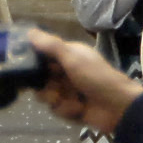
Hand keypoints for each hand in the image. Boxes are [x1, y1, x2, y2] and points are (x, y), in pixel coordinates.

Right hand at [23, 29, 138, 134]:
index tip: (24, 67)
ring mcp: (68, 91)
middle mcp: (66, 72)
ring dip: (55, 99)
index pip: (43, 55)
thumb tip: (29, 31)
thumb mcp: (73, 58)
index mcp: (68, 56)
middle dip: (43, 85)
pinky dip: (66, 110)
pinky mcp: (70, 108)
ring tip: (68, 100)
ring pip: (46, 95)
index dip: (34, 61)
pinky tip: (78, 109)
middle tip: (52, 87)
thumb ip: (50, 46)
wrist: (118, 107)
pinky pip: (56, 109)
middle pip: (41, 78)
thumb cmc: (97, 77)